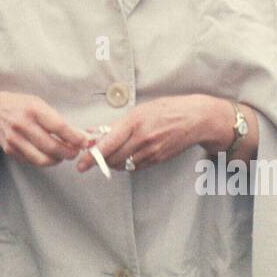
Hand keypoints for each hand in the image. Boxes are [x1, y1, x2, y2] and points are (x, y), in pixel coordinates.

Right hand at [0, 92, 89, 167]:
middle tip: (75, 151)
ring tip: (62, 154)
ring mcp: (15, 139)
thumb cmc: (21, 106)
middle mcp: (23, 125)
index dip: (75, 137)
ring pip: (42, 159)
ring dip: (57, 160)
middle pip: (52, 147)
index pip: (59, 127)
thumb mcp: (39, 104)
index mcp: (33, 109)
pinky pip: (33, 161)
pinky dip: (44, 160)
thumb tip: (79, 135)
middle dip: (68, 153)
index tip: (85, 142)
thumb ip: (58, 120)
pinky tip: (48, 154)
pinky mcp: (11, 150)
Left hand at [76, 94, 230, 173]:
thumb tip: (94, 133)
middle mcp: (142, 139)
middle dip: (100, 160)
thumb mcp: (140, 110)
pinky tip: (125, 156)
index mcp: (135, 122)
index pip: (108, 143)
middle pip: (113, 158)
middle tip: (91, 159)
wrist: (195, 119)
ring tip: (108, 155)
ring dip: (112, 162)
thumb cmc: (166, 109)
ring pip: (123, 164)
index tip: (81, 163)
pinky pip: (136, 167)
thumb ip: (116, 124)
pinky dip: (126, 164)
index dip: (92, 155)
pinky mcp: (158, 159)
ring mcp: (151, 151)